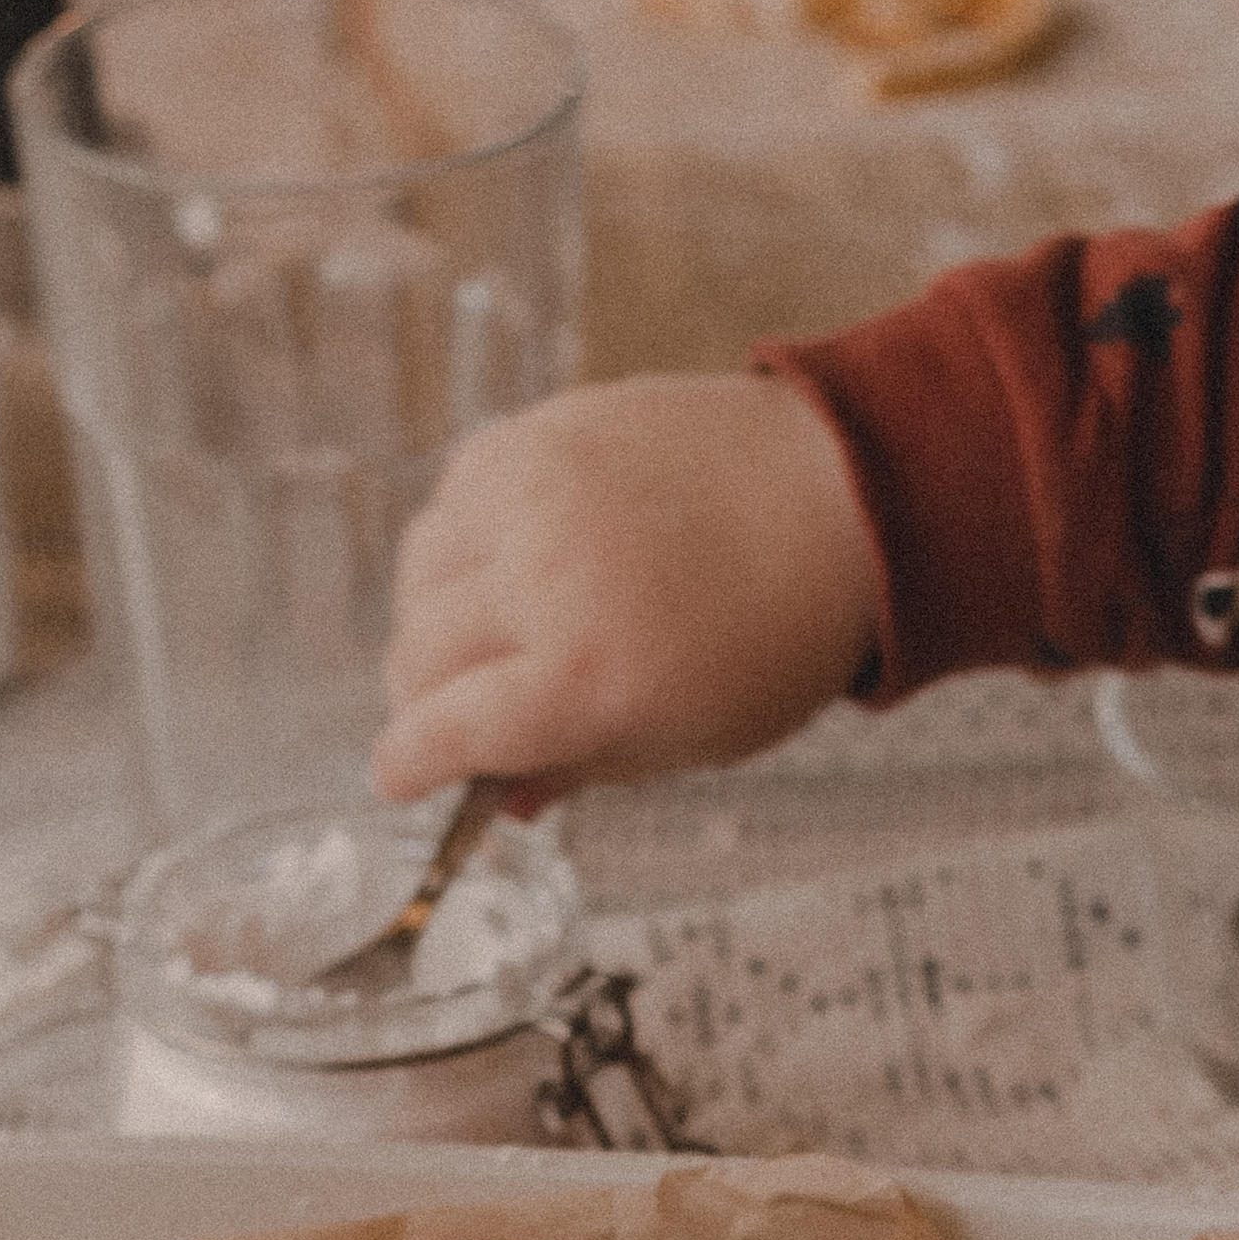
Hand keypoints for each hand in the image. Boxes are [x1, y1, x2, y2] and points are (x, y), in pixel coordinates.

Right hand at [370, 373, 879, 805]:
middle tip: (462, 716)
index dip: (408, 767)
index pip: (441, 733)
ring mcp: (531, 499)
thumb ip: (582, 768)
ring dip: (435, 622)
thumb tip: (500, 802)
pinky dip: (464, 548)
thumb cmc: (774, 634)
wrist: (836, 498)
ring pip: (416, 579)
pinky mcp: (532, 437)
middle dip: (425, 704)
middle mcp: (544, 583)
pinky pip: (450, 507)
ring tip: (496, 639)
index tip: (402, 778)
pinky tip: (517, 567)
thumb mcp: (689, 735)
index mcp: (586, 678)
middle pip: (416, 659)